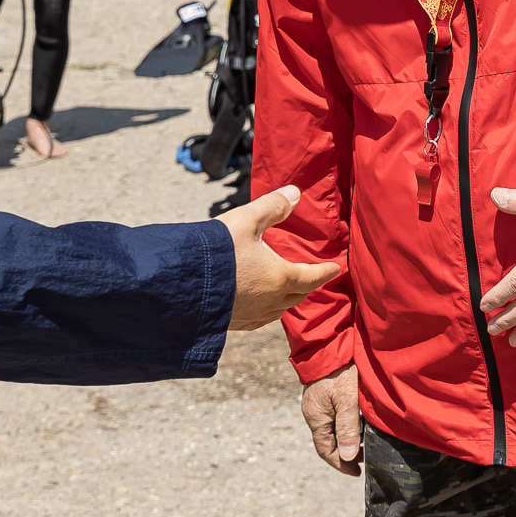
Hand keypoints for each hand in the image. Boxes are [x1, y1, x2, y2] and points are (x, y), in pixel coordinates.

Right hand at [222, 184, 341, 330]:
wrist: (180, 284)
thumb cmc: (217, 251)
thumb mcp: (246, 221)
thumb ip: (272, 206)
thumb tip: (295, 193)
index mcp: (280, 278)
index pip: (312, 277)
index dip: (325, 271)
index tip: (335, 268)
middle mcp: (270, 301)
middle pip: (298, 295)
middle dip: (307, 285)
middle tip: (312, 276)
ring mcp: (251, 315)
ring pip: (279, 310)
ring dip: (288, 299)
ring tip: (287, 290)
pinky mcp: (233, 323)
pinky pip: (259, 321)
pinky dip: (268, 312)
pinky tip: (260, 306)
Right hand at [300, 364, 361, 475]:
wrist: (331, 339)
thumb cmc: (340, 369)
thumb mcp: (347, 400)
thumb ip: (347, 428)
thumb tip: (347, 457)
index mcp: (316, 417)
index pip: (326, 450)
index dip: (341, 464)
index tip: (357, 472)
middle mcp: (313, 412)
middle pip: (327, 441)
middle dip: (344, 453)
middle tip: (364, 459)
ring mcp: (317, 402)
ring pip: (330, 428)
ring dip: (345, 438)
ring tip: (363, 443)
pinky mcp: (323, 392)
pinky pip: (332, 416)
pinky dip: (344, 425)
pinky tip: (358, 423)